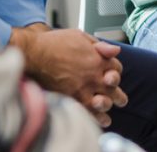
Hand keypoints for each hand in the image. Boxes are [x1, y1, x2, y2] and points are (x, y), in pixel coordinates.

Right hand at [10, 25, 127, 126]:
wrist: (35, 54)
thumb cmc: (55, 43)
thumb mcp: (81, 36)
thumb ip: (100, 45)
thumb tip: (116, 50)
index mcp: (98, 60)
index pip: (116, 68)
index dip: (115, 71)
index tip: (111, 74)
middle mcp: (93, 76)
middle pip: (114, 88)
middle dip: (119, 95)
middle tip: (121, 100)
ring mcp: (83, 89)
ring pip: (104, 103)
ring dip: (108, 106)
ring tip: (109, 112)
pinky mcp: (71, 99)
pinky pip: (88, 112)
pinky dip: (97, 117)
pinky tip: (101, 120)